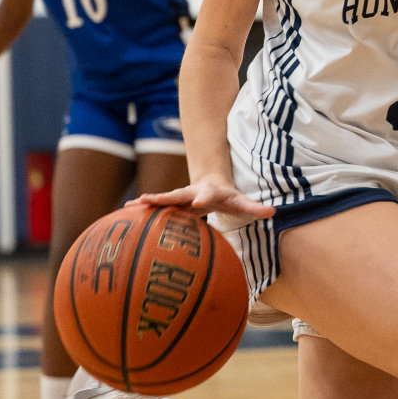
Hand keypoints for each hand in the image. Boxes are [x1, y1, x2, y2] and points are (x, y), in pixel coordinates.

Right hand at [139, 174, 274, 224]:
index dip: (203, 199)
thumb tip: (273, 212)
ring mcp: (179, 198)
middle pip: (177, 195)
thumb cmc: (228, 197)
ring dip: (146, 202)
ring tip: (129, 206)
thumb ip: (255, 207)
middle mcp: (191, 193)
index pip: (207, 195)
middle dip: (164, 197)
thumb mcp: (241, 201)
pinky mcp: (171, 204)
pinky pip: (155, 207)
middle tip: (149, 200)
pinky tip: (123, 214)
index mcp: (209, 193)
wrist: (212, 184)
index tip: (198, 203)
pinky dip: (140, 209)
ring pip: (162, 199)